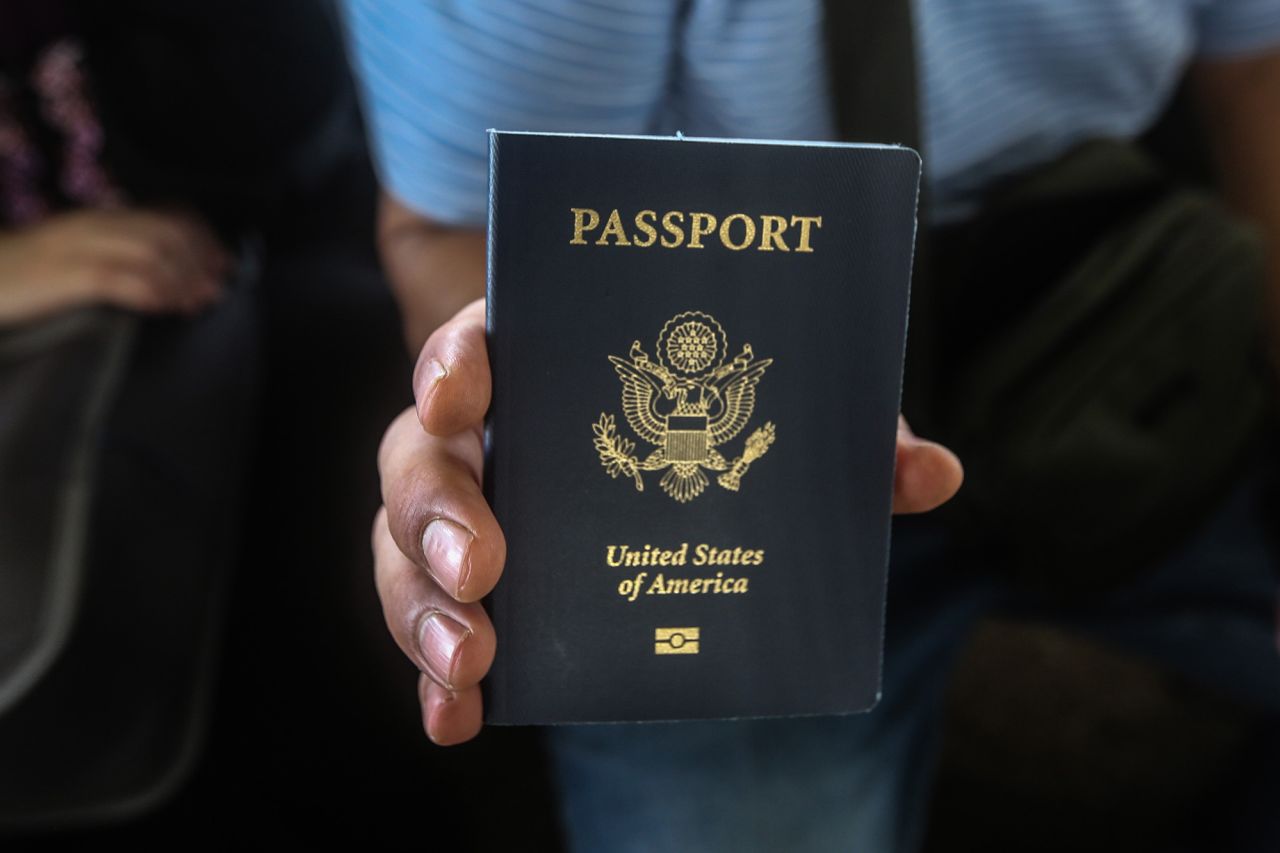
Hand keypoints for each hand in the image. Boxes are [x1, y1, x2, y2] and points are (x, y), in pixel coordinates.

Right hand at [0, 208, 229, 324]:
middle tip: (218, 287)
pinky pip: (121, 280)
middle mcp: (96, 225)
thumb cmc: (30, 273)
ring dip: (184, 278)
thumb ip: (124, 256)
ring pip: (151, 252)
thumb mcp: (83, 254)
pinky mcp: (66, 276)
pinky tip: (167, 307)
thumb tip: (175, 275)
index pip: (168, 214)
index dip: (204, 237)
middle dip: (201, 260)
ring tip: (198, 301)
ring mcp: (80, 247)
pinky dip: (153, 293)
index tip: (224, 262)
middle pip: (167, 232)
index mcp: (103, 218)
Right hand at [374, 299, 963, 744]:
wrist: (681, 459)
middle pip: (419, 457)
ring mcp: (469, 513)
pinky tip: (458, 720)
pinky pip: (431, 624)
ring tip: (473, 662)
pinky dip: (435, 677)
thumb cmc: (720, 421)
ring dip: (423, 607)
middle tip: (484, 566)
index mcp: (542, 362)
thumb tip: (932, 475)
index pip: (475, 342)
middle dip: (436, 512)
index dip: (454, 362)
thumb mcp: (783, 418)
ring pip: (404, 549)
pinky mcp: (474, 589)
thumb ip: (844, 436)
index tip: (466, 392)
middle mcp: (487, 434)